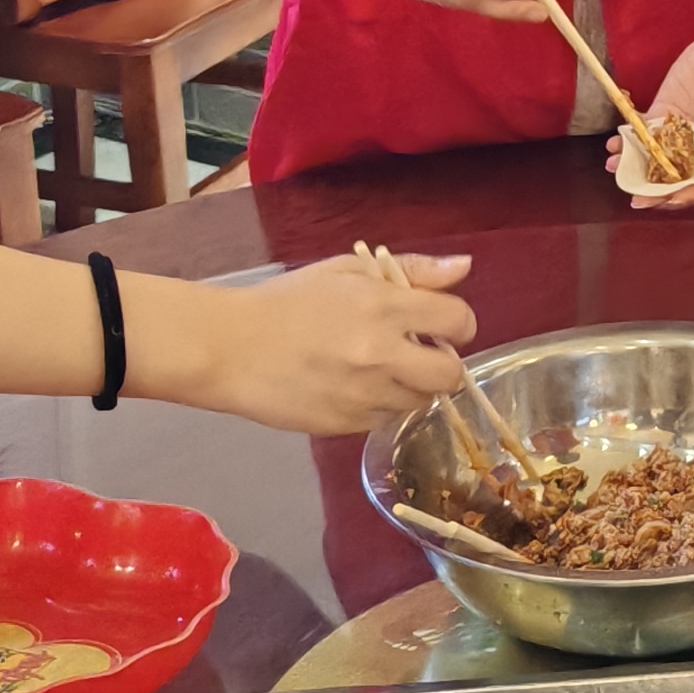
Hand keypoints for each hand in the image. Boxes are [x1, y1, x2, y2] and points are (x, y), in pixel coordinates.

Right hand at [177, 249, 477, 432]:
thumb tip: (464, 267)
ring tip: (378, 370)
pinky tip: (352, 388)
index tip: (440, 325)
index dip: (457, 323)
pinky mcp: (344, 425)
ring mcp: (363, 395)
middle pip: (450, 375)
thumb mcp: (346, 270)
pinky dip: (378, 406)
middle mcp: (381, 354)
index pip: (458, 321)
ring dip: (410, 387)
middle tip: (418, 354)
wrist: (229, 348)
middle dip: (443, 365)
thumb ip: (411, 270)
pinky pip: (383, 420)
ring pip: (418, 403)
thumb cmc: (287, 302)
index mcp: (384, 307)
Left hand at [619, 26, 693, 205]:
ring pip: (663, 159)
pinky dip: (631, 139)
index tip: (676, 195)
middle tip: (637, 197)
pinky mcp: (669, 113)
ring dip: (639, 167)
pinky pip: (649, 133)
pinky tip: (615, 139)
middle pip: (688, 177)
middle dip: (662, 191)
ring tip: (616, 165)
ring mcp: (688, 130)